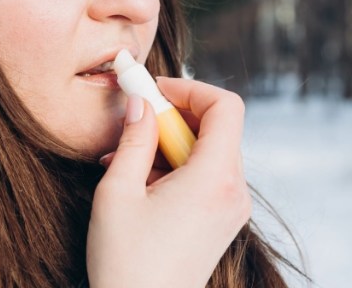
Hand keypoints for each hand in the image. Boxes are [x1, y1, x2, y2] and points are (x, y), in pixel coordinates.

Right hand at [87, 77, 251, 287]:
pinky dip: (178, 166)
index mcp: (214, 180)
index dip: (191, 88)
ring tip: (127, 159)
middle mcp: (234, 192)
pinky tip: (140, 180)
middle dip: (176, 115)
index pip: (226, 107)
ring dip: (171, 142)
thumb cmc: (126, 264)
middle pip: (219, 127)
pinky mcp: (223, 222)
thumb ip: (134, 140)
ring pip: (211, 150)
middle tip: (136, 117)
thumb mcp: (118, 193)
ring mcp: (232, 209)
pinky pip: (208, 176)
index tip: (155, 91)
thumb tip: (141, 103)